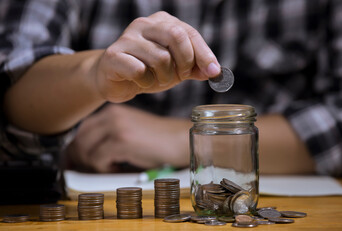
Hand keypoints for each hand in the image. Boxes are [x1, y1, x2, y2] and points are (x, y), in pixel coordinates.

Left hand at [65, 104, 191, 172]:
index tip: (76, 164)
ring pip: (85, 150)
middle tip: (91, 171)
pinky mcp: (122, 140)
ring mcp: (116, 126)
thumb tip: (81, 158)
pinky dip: (105, 168)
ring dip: (94, 165)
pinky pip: (98, 159)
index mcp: (112, 111)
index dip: (76, 149)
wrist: (180, 141)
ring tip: (112, 167)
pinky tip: (120, 167)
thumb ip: (107, 139)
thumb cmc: (158, 141)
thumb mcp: (129, 133)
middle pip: (79, 140)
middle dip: (80, 160)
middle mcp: (111, 115)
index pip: (82, 130)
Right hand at [92, 11, 220, 102]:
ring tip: (157, 80)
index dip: (204, 54)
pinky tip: (141, 82)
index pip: (189, 33)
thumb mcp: (175, 69)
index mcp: (162, 22)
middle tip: (181, 76)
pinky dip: (146, 82)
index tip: (213, 72)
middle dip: (185, 62)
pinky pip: (140, 70)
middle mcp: (144, 24)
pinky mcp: (113, 55)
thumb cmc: (147, 71)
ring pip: (160, 57)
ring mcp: (127, 38)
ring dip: (165, 77)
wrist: (114, 79)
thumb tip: (214, 71)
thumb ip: (194, 68)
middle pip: (176, 36)